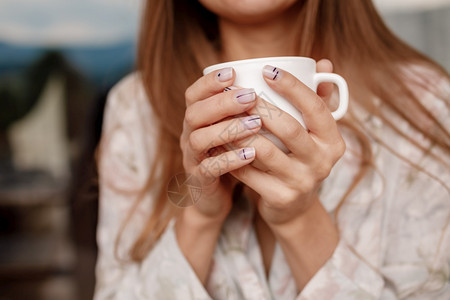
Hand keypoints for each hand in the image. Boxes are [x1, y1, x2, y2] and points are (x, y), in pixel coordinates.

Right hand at [179, 67, 261, 222]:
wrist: (216, 196)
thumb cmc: (234, 153)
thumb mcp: (238, 128)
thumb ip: (252, 107)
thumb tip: (284, 81)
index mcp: (198, 118)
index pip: (194, 94)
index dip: (209, 82)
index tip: (233, 72)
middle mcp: (191, 135)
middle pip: (194, 113)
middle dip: (222, 102)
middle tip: (250, 96)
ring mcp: (193, 159)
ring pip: (199, 140)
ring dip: (227, 129)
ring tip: (255, 124)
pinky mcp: (200, 181)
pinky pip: (209, 169)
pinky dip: (228, 160)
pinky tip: (251, 154)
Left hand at [230, 59, 345, 225]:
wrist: (293, 206)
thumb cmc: (300, 158)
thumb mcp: (315, 132)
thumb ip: (319, 99)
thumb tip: (322, 63)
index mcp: (333, 141)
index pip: (316, 107)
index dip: (292, 86)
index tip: (267, 69)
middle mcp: (323, 162)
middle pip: (289, 128)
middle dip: (260, 106)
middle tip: (238, 91)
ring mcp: (302, 182)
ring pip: (264, 150)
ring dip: (240, 130)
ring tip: (223, 114)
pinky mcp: (281, 198)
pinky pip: (249, 172)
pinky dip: (231, 155)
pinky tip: (219, 141)